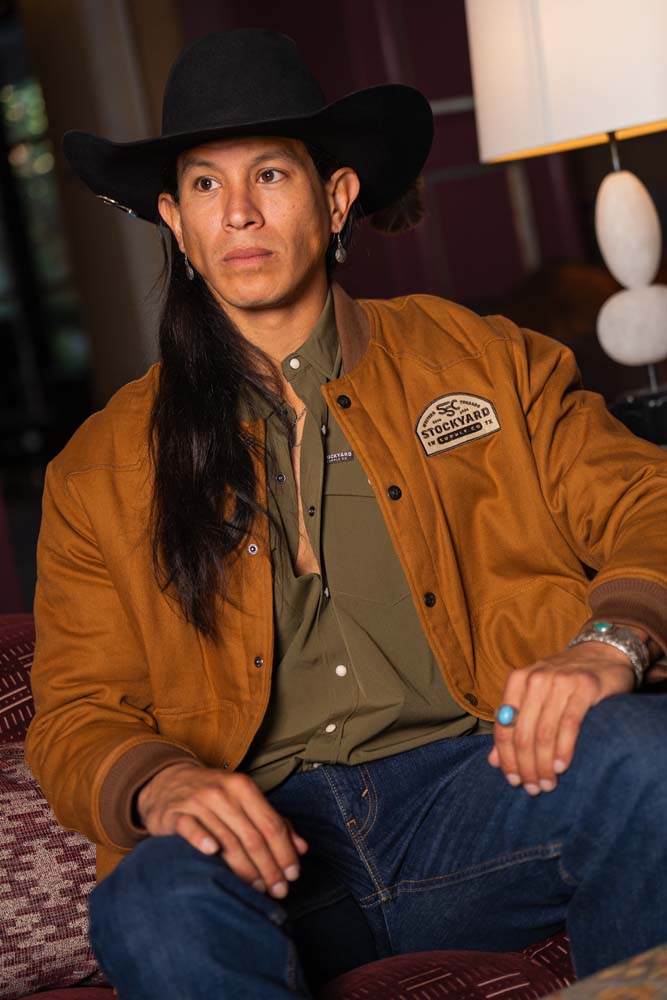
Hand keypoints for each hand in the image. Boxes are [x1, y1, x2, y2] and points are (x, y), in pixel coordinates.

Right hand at [136, 763, 307, 897]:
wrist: (168, 782)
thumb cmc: (214, 797)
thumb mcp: (244, 801)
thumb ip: (273, 822)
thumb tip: (302, 848)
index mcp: (243, 787)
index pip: (271, 824)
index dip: (285, 852)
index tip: (293, 876)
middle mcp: (222, 792)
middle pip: (252, 836)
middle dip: (269, 868)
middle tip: (278, 891)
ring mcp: (197, 802)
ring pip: (226, 839)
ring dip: (244, 868)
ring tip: (256, 889)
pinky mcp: (175, 813)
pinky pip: (190, 828)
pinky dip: (201, 839)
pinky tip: (212, 854)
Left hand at [488, 639, 636, 794]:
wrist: (603, 653)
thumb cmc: (565, 681)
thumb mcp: (536, 698)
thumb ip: (514, 726)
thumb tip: (494, 762)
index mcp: (517, 680)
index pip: (504, 726)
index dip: (506, 758)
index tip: (513, 781)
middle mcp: (535, 678)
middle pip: (523, 733)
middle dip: (526, 767)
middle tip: (533, 788)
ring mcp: (560, 681)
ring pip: (544, 733)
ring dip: (543, 764)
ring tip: (548, 784)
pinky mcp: (585, 686)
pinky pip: (569, 725)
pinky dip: (563, 750)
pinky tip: (561, 767)